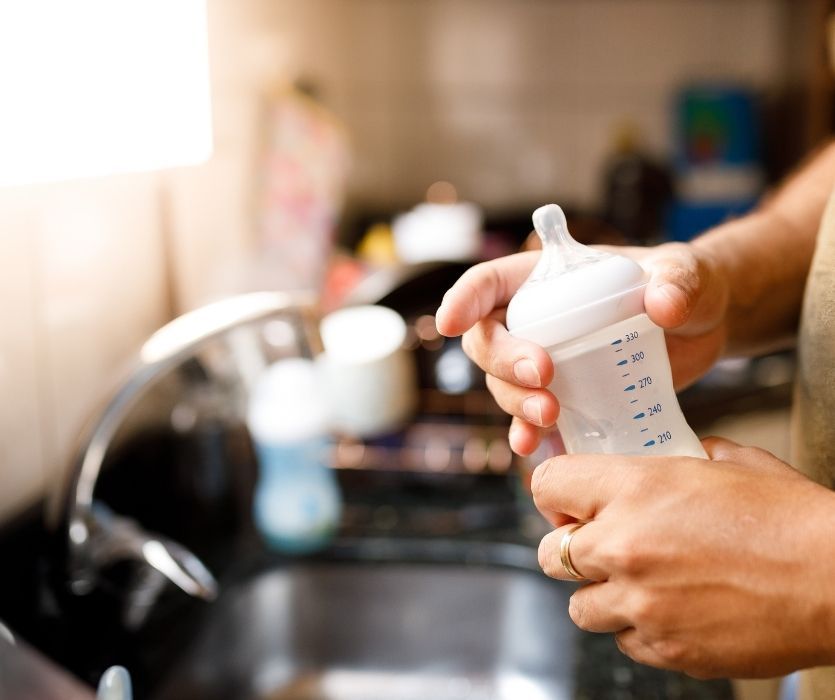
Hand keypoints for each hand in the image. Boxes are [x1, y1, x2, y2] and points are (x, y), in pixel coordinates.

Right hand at [435, 243, 729, 454]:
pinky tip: (541, 448)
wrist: (701, 328)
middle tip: (543, 378)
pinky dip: (531, 434)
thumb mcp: (687, 274)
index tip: (449, 323)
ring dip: (517, 404)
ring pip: (504, 385)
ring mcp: (545, 361)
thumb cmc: (685, 286)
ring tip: (552, 415)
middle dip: (503, 363)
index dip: (463, 299)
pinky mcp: (564, 397)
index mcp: (546, 278)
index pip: (489, 283)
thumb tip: (663, 305)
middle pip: (488, 341)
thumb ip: (679, 281)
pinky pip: (532, 419)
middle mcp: (534, 320)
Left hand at [533, 438, 834, 677]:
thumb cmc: (790, 517)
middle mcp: (624, 547)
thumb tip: (672, 455)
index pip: (547, 486)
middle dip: (571, 549)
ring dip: (602, 594)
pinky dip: (638, 629)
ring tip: (641, 583)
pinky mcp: (667, 649)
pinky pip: (626, 642)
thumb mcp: (727, 461)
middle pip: (550, 554)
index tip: (567, 504)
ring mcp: (642, 604)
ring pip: (581, 607)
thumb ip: (681, 456)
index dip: (555, 495)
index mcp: (633, 489)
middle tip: (603, 545)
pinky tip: (672, 611)